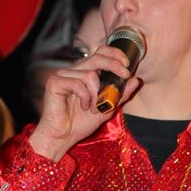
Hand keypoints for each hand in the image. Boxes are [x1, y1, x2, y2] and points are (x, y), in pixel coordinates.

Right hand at [29, 45, 139, 159]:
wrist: (63, 137)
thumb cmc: (81, 123)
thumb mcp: (107, 108)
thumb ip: (120, 94)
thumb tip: (136, 80)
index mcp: (86, 73)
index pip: (100, 53)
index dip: (114, 53)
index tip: (127, 64)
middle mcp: (74, 71)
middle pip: (97, 57)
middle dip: (114, 65)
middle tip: (125, 75)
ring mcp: (63, 75)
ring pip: (89, 74)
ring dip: (97, 94)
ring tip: (94, 108)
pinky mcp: (54, 83)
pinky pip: (77, 83)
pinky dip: (85, 97)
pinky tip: (84, 107)